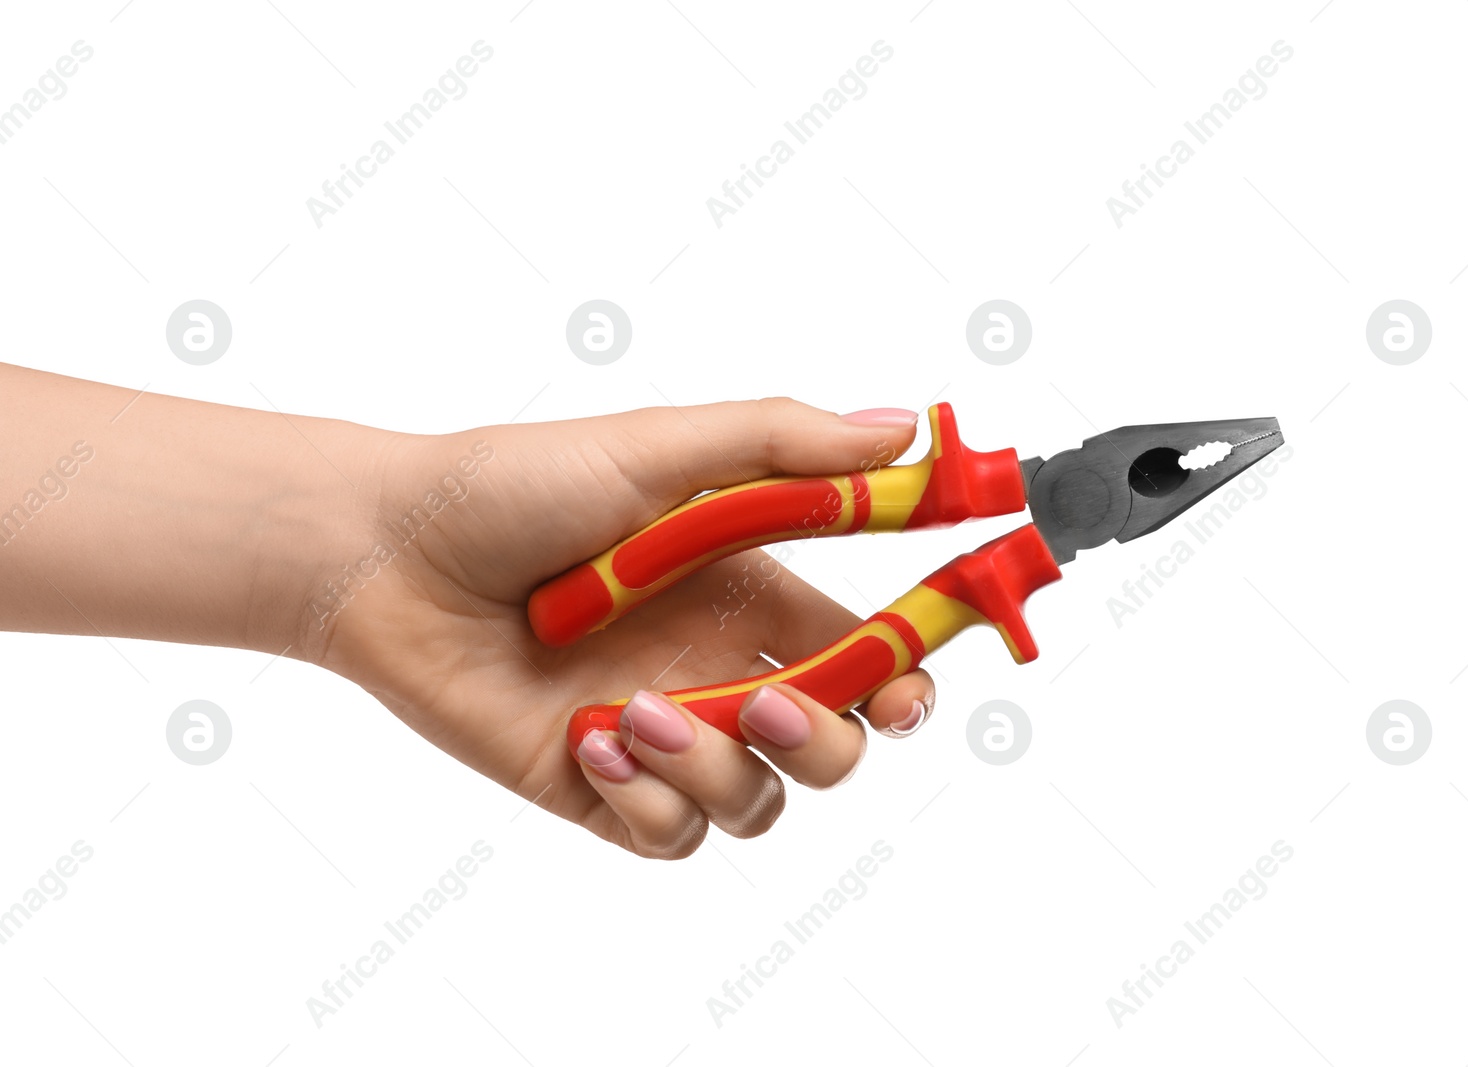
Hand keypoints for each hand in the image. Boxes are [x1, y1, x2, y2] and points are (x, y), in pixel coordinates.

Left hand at [315, 399, 936, 857]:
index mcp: (748, 593)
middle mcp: (717, 669)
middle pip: (835, 745)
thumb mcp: (658, 448)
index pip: (867, 652)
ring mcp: (662, 735)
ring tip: (634, 713)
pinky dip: (647, 801)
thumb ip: (784, 447)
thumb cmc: (512, 486)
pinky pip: (672, 837)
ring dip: (717, 767)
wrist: (385, 557)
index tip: (914, 685)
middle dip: (823, 739)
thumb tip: (905, 433)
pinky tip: (588, 740)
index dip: (909, 676)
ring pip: (761, 802)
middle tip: (762, 700)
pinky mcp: (600, 788)